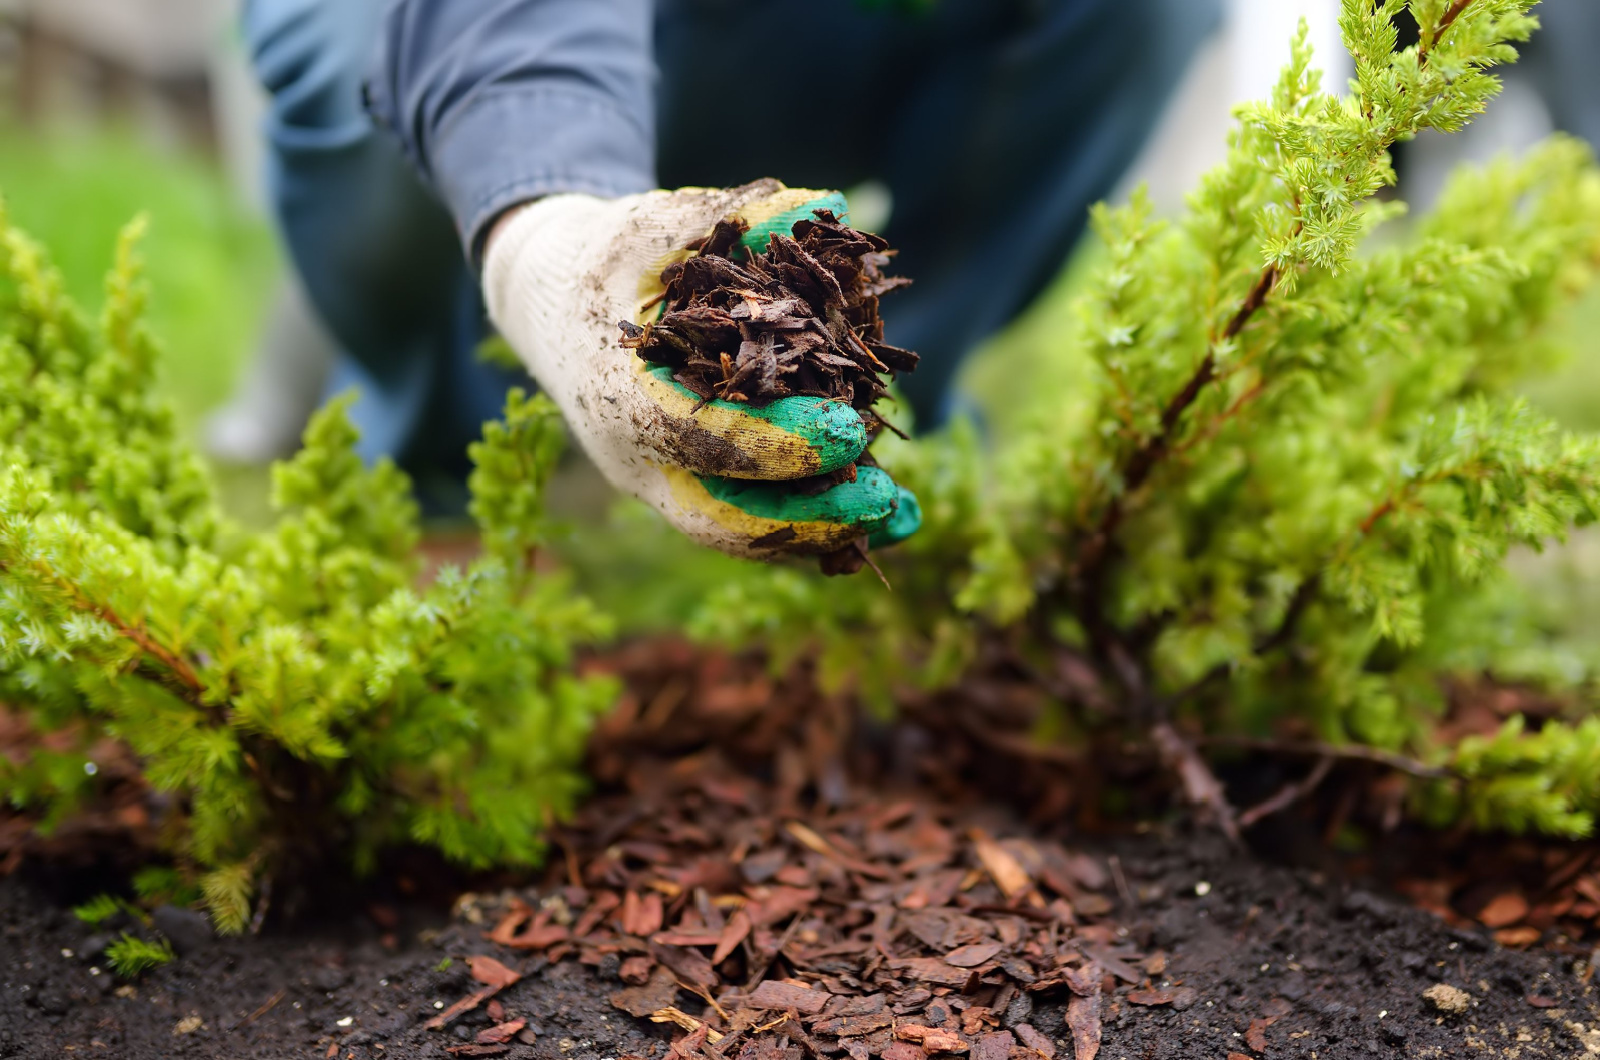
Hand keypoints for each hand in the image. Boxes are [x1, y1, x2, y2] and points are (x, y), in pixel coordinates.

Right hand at [483, 180, 919, 559]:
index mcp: (616, 393)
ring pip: (741, 532)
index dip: (776, 441)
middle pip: (721, 516)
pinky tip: (883, 516)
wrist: (549, 302)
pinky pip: (751, 521)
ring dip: (824, 533)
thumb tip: (826, 206)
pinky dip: (814, 524)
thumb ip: (735, 215)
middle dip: (807, 517)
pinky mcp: (686, 487)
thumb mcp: (655, 224)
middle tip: (886, 500)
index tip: (850, 432)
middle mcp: (634, 457)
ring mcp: (658, 483)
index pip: (697, 435)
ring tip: (904, 520)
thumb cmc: (606, 257)